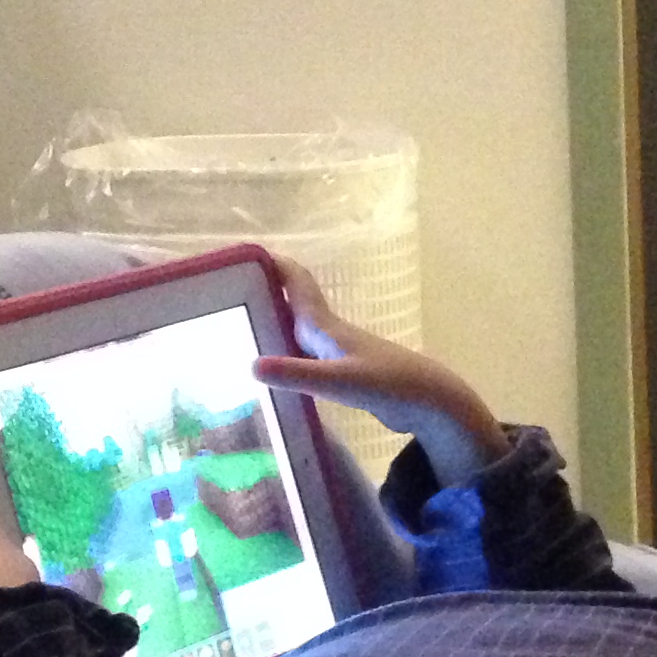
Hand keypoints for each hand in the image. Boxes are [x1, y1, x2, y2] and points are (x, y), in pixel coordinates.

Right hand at [251, 256, 508, 486]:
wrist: (428, 402)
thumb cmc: (388, 383)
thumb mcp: (338, 380)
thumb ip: (297, 374)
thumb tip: (251, 365)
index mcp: (325, 326)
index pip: (296, 283)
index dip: (273, 264)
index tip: (243, 255)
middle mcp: (326, 333)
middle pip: (289, 304)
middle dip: (261, 293)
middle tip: (228, 292)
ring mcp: (333, 353)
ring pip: (294, 331)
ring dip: (270, 325)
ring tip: (238, 329)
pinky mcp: (340, 373)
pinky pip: (302, 357)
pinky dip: (283, 357)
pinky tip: (270, 373)